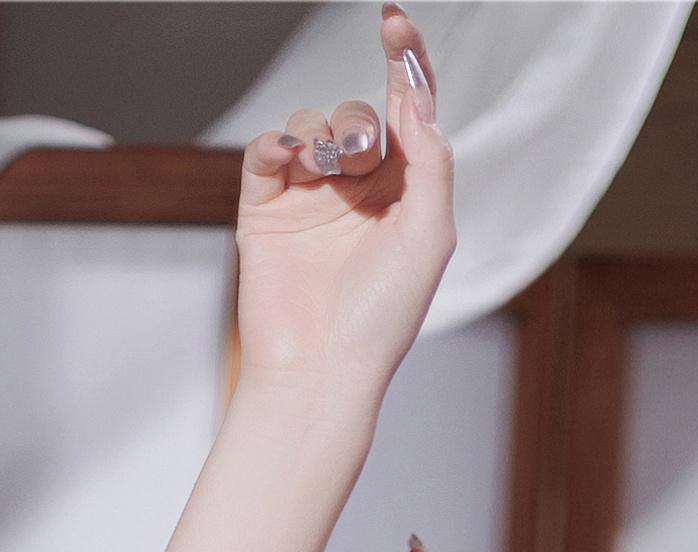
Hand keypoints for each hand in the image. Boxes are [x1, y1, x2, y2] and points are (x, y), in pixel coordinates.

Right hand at [232, 8, 452, 411]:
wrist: (319, 370)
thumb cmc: (380, 319)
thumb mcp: (429, 234)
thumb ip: (431, 159)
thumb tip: (416, 97)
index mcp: (405, 194)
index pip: (407, 111)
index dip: (404, 62)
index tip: (394, 23)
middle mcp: (358, 191)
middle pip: (358, 114)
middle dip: (361, 125)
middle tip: (363, 160)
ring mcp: (310, 198)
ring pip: (313, 125)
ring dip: (322, 136)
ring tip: (324, 173)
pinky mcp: (266, 208)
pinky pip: (267, 150)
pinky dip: (276, 144)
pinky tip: (287, 161)